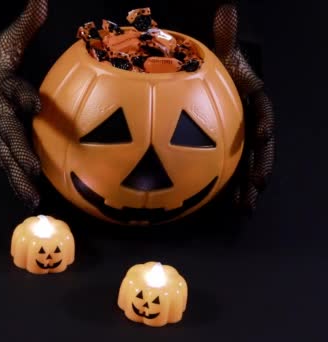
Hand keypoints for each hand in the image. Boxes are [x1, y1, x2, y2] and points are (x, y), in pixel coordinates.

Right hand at [0, 0, 48, 208]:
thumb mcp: (7, 41)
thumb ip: (26, 23)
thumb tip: (42, 0)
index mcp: (0, 85)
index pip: (13, 90)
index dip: (24, 97)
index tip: (37, 105)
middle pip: (6, 135)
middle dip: (18, 154)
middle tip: (33, 172)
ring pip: (5, 158)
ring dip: (18, 179)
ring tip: (32, 201)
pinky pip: (6, 166)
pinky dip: (17, 183)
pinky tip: (30, 200)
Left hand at [213, 4, 275, 211]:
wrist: (201, 83)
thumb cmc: (211, 68)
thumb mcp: (218, 52)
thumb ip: (224, 37)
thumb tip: (226, 10)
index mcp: (251, 101)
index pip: (262, 111)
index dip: (263, 123)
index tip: (261, 134)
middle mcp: (248, 122)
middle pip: (259, 146)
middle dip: (261, 165)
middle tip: (257, 184)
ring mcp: (236, 140)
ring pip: (245, 165)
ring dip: (246, 186)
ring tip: (243, 207)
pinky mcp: (222, 154)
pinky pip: (224, 172)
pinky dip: (221, 189)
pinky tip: (214, 206)